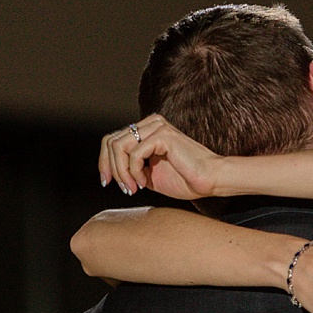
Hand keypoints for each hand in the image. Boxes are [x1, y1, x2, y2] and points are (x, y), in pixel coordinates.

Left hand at [99, 112, 227, 199]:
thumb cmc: (184, 179)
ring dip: (122, 172)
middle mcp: (151, 123)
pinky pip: (134, 153)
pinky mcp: (163, 134)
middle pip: (111, 142)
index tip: (108, 182)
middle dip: (111, 169)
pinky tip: (144, 183)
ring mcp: (157, 126)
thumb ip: (130, 166)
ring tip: (133, 188)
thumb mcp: (147, 173)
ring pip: (118, 147)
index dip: (104, 162)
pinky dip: (134, 172)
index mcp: (148, 129)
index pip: (112, 139)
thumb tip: (108, 168)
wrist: (209, 181)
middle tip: (124, 189)